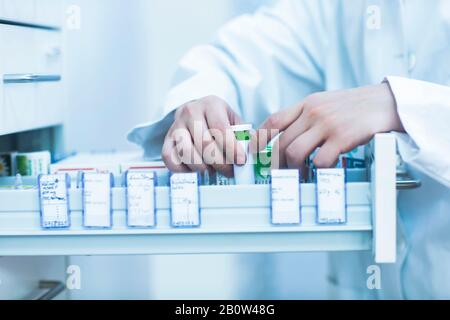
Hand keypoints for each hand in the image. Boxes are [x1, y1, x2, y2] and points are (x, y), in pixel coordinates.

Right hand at [162, 95, 245, 176]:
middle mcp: (191, 112)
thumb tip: (255, 153)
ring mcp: (175, 125)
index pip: (221, 129)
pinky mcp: (166, 140)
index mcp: (211, 104)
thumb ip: (244, 136)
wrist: (196, 112)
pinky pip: (170, 159)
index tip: (240, 161)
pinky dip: (184, 169)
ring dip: (203, 168)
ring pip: (187, 153)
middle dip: (220, 163)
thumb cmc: (219, 120)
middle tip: (229, 171)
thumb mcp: (234, 121)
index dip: (231, 148)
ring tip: (213, 170)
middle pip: (204, 144)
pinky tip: (196, 170)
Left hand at [253, 83, 403, 168]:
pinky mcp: (342, 137)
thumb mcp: (324, 103)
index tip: (254, 153)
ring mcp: (326, 124)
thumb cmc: (354, 106)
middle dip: (276, 163)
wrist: (385, 102)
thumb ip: (305, 116)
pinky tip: (324, 172)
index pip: (273, 121)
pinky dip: (319, 171)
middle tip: (279, 175)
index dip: (259, 138)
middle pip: (281, 142)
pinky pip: (320, 160)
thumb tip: (286, 135)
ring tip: (300, 177)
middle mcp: (312, 112)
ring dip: (294, 170)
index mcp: (306, 104)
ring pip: (294, 152)